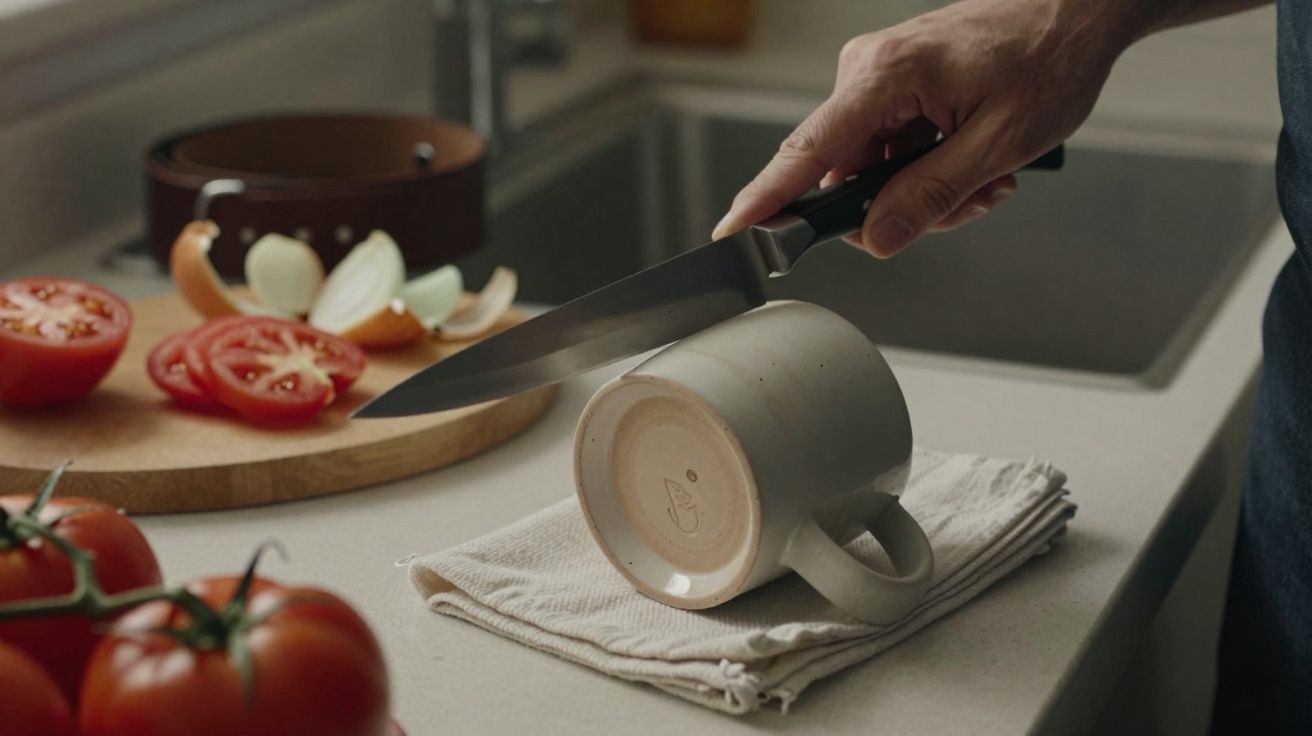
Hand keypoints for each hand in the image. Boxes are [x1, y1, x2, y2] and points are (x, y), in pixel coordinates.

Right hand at [711, 0, 1136, 256]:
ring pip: (873, 170)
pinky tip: (974, 163)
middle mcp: (868, 70)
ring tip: (987, 178)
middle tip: (969, 202)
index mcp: (885, 75)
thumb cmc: (1048, 57)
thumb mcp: (999, 143)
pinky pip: (890, 149)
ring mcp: (879, 77)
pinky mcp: (894, 86)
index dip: (768, 198)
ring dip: (926, 190)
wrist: (1077, 9)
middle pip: (846, 174)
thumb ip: (932, 196)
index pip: (809, 151)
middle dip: (903, 205)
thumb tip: (876, 238)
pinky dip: (929, 167)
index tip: (734, 230)